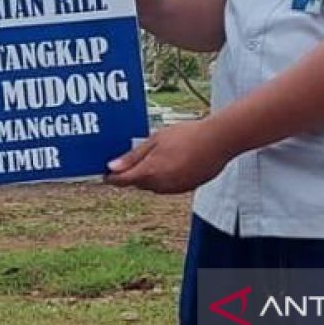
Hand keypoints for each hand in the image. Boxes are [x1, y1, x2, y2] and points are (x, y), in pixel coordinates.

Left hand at [104, 119, 236, 194]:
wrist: (218, 141)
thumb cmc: (186, 136)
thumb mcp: (155, 140)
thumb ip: (133, 156)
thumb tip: (112, 167)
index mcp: (150, 172)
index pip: (123, 180)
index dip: (112, 178)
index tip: (105, 174)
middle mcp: (161, 185)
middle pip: (138, 183)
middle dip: (132, 174)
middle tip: (129, 160)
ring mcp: (175, 188)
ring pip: (153, 186)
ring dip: (148, 175)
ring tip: (153, 157)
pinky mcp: (186, 188)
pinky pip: (167, 186)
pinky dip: (163, 177)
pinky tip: (170, 162)